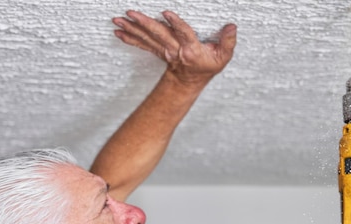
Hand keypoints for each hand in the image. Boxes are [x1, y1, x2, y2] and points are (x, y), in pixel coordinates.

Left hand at [112, 10, 236, 86]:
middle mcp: (175, 50)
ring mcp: (164, 50)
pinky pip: (142, 43)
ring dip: (131, 28)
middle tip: (131, 13)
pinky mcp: (157, 50)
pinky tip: (118, 31)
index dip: (176, 24)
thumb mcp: (222, 57)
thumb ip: (228, 41)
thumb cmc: (206, 67)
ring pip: (147, 38)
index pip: (183, 34)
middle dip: (144, 23)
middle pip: (159, 34)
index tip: (167, 13)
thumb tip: (232, 26)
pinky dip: (129, 37)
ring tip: (118, 20)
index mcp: (191, 50)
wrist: (189, 82)